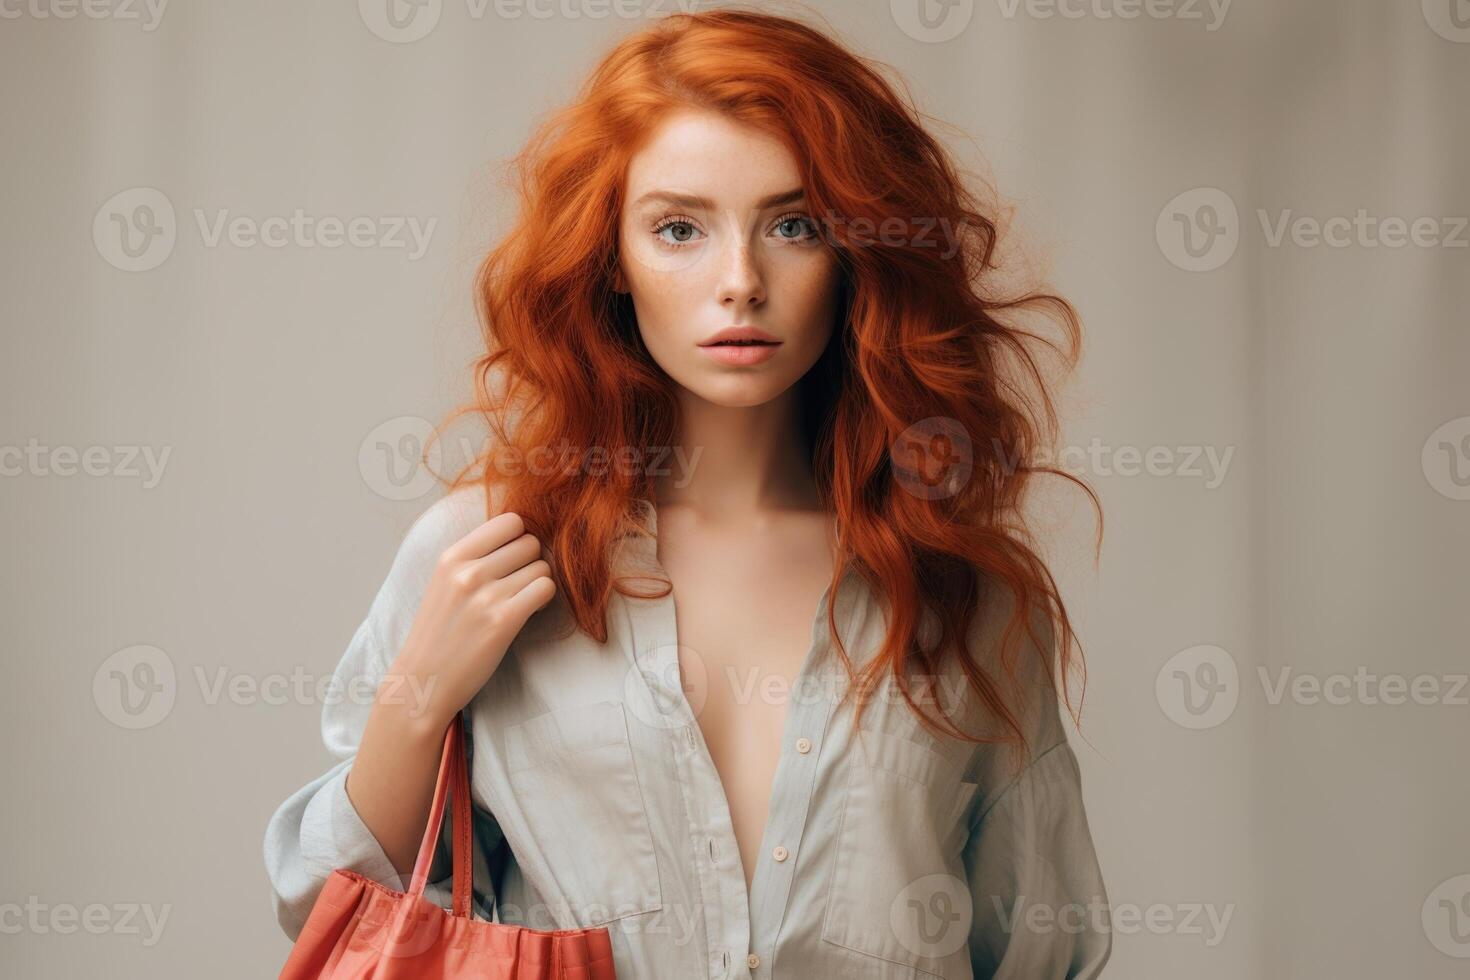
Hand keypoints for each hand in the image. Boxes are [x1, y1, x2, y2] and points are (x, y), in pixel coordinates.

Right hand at [389, 511, 555, 730]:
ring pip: (542, 566)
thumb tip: (521, 533)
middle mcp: (468, 571)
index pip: (510, 521)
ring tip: (519, 601)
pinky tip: (527, 612)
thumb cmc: (438, 633)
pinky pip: (545, 589)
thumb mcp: (444, 582)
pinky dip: (543, 600)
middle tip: (517, 585)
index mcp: (451, 557)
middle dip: (530, 563)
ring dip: (537, 583)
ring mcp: (486, 596)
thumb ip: (475, 557)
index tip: (512, 559)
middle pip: (530, 543)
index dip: (519, 539)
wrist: (423, 680)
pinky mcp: (503, 620)